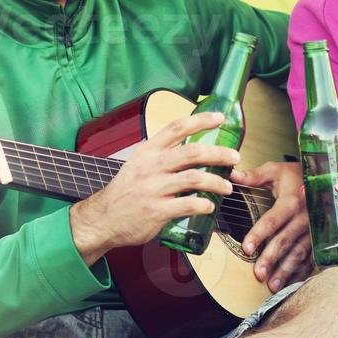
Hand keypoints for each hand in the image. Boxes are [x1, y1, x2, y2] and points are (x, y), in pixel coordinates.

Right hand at [70, 111, 239, 264]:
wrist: (103, 219)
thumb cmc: (124, 192)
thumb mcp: (137, 165)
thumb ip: (159, 156)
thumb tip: (187, 149)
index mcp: (147, 152)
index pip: (176, 128)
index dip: (200, 120)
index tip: (220, 118)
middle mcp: (151, 167)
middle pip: (192, 152)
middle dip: (218, 153)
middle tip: (235, 157)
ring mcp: (154, 189)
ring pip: (194, 179)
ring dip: (216, 182)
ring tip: (228, 187)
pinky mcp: (156, 211)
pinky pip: (188, 205)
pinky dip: (204, 205)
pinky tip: (209, 206)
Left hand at [231, 161, 310, 291]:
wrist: (329, 179)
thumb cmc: (298, 175)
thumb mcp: (277, 171)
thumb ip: (254, 175)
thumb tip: (232, 175)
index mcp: (291, 201)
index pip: (272, 220)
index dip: (258, 235)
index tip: (246, 248)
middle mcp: (304, 218)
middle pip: (285, 241)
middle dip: (271, 259)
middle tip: (258, 274)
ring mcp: (314, 231)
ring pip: (298, 253)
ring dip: (285, 270)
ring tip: (272, 285)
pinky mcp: (319, 239)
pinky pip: (311, 258)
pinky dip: (301, 272)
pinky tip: (291, 283)